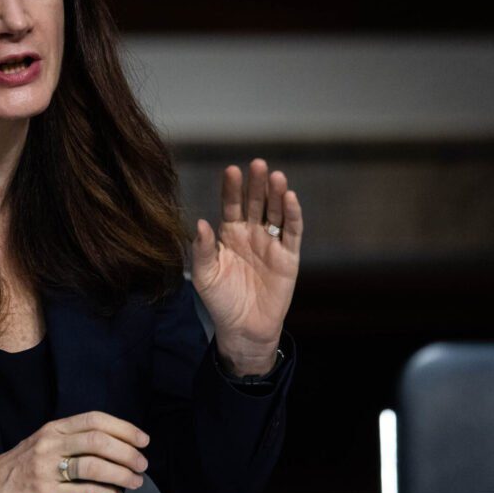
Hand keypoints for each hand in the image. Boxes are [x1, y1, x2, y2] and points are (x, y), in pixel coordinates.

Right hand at [0, 411, 149, 492]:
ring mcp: (46, 469)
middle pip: (98, 441)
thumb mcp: (45, 441)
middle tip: (141, 462)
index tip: (141, 439)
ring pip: (93, 465)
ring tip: (132, 480)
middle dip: (127, 452)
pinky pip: (83, 492)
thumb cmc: (23, 465)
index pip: (94, 420)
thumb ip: (75, 439)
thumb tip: (118, 445)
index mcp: (53, 429)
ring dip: (120, 474)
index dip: (123, 428)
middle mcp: (50, 445)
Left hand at [190, 159, 302, 376]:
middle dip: (256, 184)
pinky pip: (292, 232)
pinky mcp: (288, 256)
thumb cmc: (221, 300)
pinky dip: (293, 215)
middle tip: (257, 164)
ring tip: (276, 176)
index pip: (231, 205)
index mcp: (229, 234)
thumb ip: (203, 249)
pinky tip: (291, 199)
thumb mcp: (205, 276)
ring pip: (275, 213)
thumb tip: (200, 223)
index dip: (232, 189)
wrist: (243, 328)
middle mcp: (251, 233)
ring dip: (277, 195)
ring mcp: (271, 243)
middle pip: (255, 203)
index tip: (231, 170)